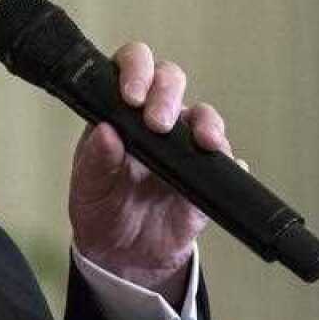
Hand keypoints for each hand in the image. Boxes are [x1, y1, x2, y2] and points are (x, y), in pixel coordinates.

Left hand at [68, 42, 233, 305]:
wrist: (124, 253)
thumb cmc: (102, 206)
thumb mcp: (89, 186)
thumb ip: (96, 160)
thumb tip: (105, 132)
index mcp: (120, 109)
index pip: (131, 66)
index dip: (135, 69)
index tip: (131, 96)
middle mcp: (155, 117)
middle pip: (171, 79)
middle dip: (167, 94)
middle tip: (158, 123)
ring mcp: (184, 143)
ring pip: (204, 115)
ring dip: (207, 123)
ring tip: (203, 142)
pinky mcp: (207, 174)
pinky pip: (227, 160)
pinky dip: (230, 160)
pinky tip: (227, 165)